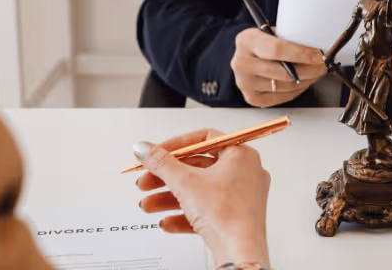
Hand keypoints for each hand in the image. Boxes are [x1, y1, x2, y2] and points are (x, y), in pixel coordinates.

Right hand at [134, 130, 270, 266]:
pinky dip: (185, 214)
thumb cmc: (228, 215)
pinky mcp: (235, 216)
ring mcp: (242, 195)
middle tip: (147, 180)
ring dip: (170, 197)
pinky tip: (167, 221)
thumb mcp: (186, 183)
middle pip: (198, 167)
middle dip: (167, 176)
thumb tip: (145, 148)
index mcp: (241, 155)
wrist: (240, 252)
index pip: (204, 139)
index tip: (157, 152)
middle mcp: (245, 172)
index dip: (176, 145)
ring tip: (149, 204)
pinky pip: (207, 209)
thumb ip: (161, 163)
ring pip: (199, 190)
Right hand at [232, 28, 325, 106]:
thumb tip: (315, 50)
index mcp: (247, 41)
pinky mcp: (252, 97)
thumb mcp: (271, 33)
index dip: (302, 54)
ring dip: (306, 80)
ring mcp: (245, 83)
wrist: (245, 56)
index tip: (317, 56)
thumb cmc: (261, 44)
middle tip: (322, 66)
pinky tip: (302, 82)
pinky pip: (282, 97)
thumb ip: (289, 39)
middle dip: (310, 70)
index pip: (277, 49)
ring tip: (315, 73)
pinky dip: (296, 90)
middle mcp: (242, 63)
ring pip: (286, 86)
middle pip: (284, 72)